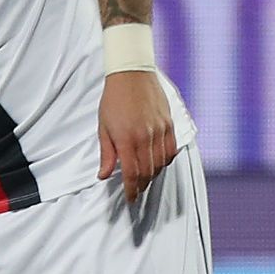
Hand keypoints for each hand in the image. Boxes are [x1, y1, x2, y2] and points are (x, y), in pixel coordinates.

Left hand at [97, 70, 176, 203]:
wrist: (132, 74)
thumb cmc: (113, 100)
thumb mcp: (103, 127)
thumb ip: (106, 153)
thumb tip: (104, 175)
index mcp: (127, 140)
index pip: (132, 174)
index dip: (131, 190)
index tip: (130, 199)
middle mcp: (146, 138)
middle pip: (148, 172)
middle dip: (141, 186)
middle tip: (136, 192)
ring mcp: (160, 131)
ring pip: (161, 163)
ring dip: (153, 175)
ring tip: (145, 180)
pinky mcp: (169, 124)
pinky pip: (171, 150)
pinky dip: (165, 161)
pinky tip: (158, 163)